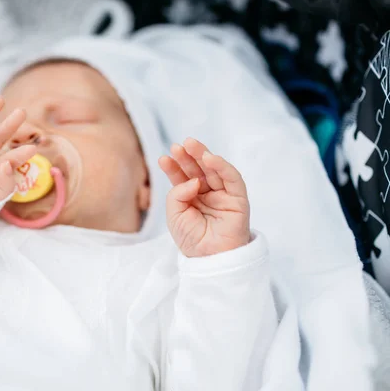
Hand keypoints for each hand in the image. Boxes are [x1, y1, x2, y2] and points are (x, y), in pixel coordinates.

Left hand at [159, 138, 249, 257]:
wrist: (209, 259)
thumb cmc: (191, 240)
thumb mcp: (174, 215)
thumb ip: (178, 193)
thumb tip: (193, 180)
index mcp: (192, 198)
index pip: (183, 177)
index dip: (174, 167)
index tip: (164, 158)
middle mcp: (208, 194)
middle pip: (198, 170)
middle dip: (188, 156)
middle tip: (178, 146)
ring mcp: (223, 195)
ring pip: (214, 170)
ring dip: (203, 155)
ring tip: (190, 145)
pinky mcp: (238, 199)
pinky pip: (232, 178)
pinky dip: (222, 166)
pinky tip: (210, 158)